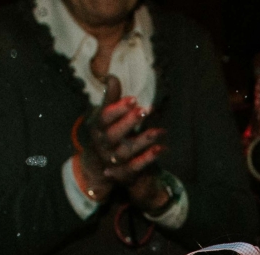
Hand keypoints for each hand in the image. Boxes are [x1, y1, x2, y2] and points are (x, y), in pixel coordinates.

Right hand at [80, 74, 167, 209]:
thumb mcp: (107, 116)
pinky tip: (162, 148)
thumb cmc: (108, 132)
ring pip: (125, 152)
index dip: (118, 109)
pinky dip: (149, 158)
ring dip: (143, 140)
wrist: (100, 166)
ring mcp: (112, 161)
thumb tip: (111, 76)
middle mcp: (102, 146)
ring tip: (160, 130)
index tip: (134, 99)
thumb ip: (111, 98)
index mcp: (97, 129)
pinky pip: (135, 167)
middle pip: (113, 135)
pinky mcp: (123, 173)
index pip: (104, 118)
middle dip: (129, 122)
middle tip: (145, 110)